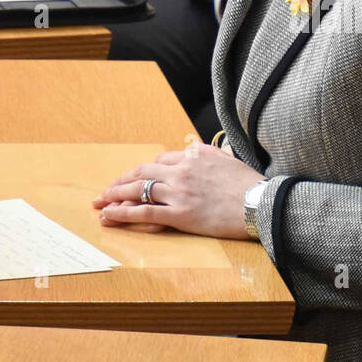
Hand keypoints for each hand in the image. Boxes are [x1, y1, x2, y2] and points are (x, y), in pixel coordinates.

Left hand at [91, 147, 264, 237]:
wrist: (260, 204)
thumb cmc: (248, 184)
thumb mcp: (226, 159)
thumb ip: (206, 152)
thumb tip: (192, 146)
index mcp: (193, 156)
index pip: (158, 162)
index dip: (140, 172)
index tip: (131, 179)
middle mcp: (182, 171)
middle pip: (142, 173)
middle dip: (120, 182)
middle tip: (106, 191)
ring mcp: (179, 192)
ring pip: (138, 191)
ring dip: (116, 197)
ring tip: (101, 203)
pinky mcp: (180, 214)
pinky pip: (145, 212)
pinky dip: (124, 214)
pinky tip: (111, 216)